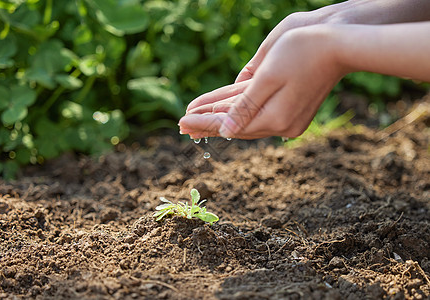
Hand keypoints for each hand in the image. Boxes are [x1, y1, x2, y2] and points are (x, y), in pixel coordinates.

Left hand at [179, 25, 345, 138]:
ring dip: (221, 118)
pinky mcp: (292, 110)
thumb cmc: (303, 51)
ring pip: (245, 119)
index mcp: (275, 117)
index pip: (230, 125)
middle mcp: (282, 124)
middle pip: (236, 126)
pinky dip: (238, 111)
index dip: (204, 123)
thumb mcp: (269, 76)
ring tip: (196, 119)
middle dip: (208, 123)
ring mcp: (289, 119)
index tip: (181, 123)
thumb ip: (246, 106)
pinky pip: (257, 112)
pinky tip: (223, 110)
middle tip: (182, 125)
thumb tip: (225, 131)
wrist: (340, 44)